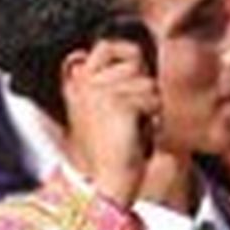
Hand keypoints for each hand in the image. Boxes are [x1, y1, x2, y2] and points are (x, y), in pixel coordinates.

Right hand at [62, 32, 161, 207]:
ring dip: (149, 109)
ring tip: (131, 131)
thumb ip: (110, 81)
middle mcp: (84, 81)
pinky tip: (136, 137)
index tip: (130, 79)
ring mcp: (99, 90)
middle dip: (142, 91)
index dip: (127, 55)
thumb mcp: (102, 111)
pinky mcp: (118, 103)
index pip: (107, 45)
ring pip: (148, 83)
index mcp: (76, 82)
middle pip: (135, 63)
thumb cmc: (112, 151)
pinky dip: (153, 121)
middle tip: (128, 120)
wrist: (106, 184)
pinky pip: (153, 99)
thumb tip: (134, 52)